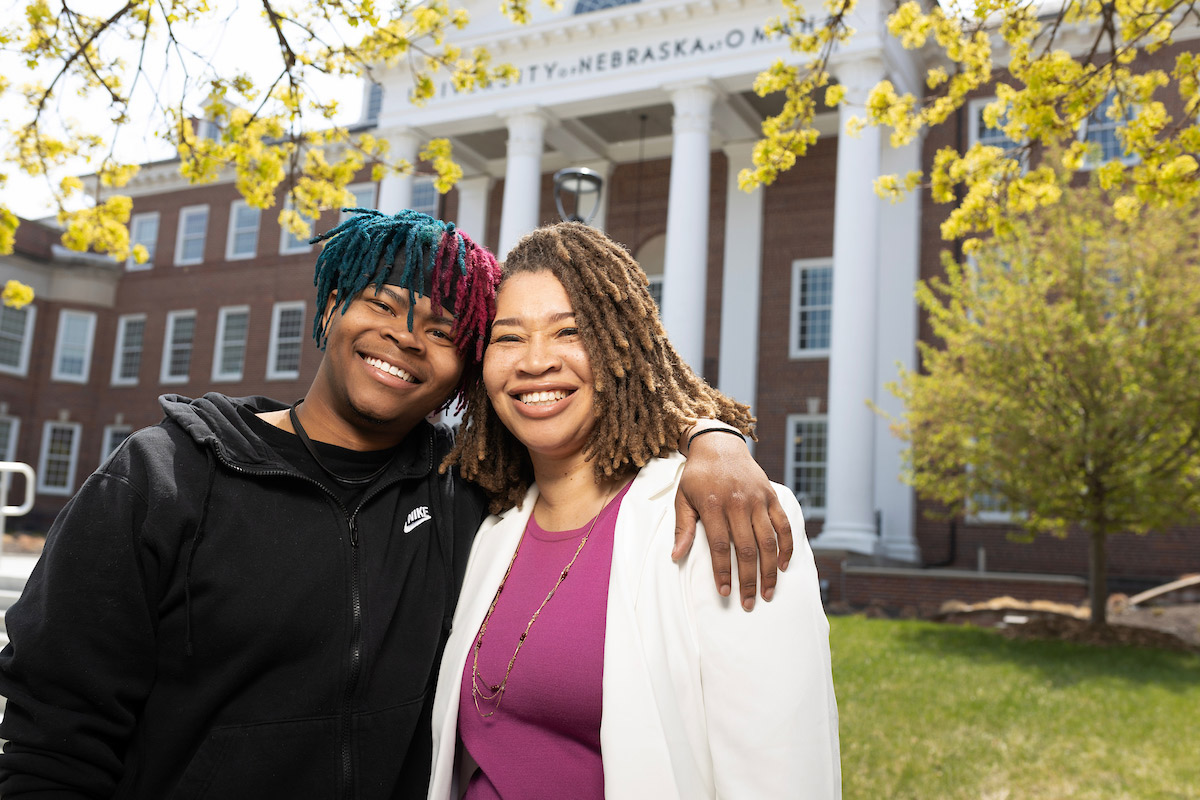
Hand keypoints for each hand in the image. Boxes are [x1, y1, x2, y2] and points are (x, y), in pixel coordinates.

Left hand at [673, 432, 792, 610]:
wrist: (719, 445)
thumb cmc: (698, 476)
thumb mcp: (683, 498)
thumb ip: (682, 527)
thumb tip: (676, 556)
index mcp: (713, 505)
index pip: (720, 546)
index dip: (723, 572)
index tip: (724, 593)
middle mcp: (738, 503)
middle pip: (747, 548)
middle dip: (749, 580)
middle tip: (749, 603)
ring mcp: (758, 499)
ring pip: (768, 541)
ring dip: (770, 570)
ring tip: (768, 592)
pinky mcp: (771, 496)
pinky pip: (783, 525)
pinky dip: (786, 547)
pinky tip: (783, 566)